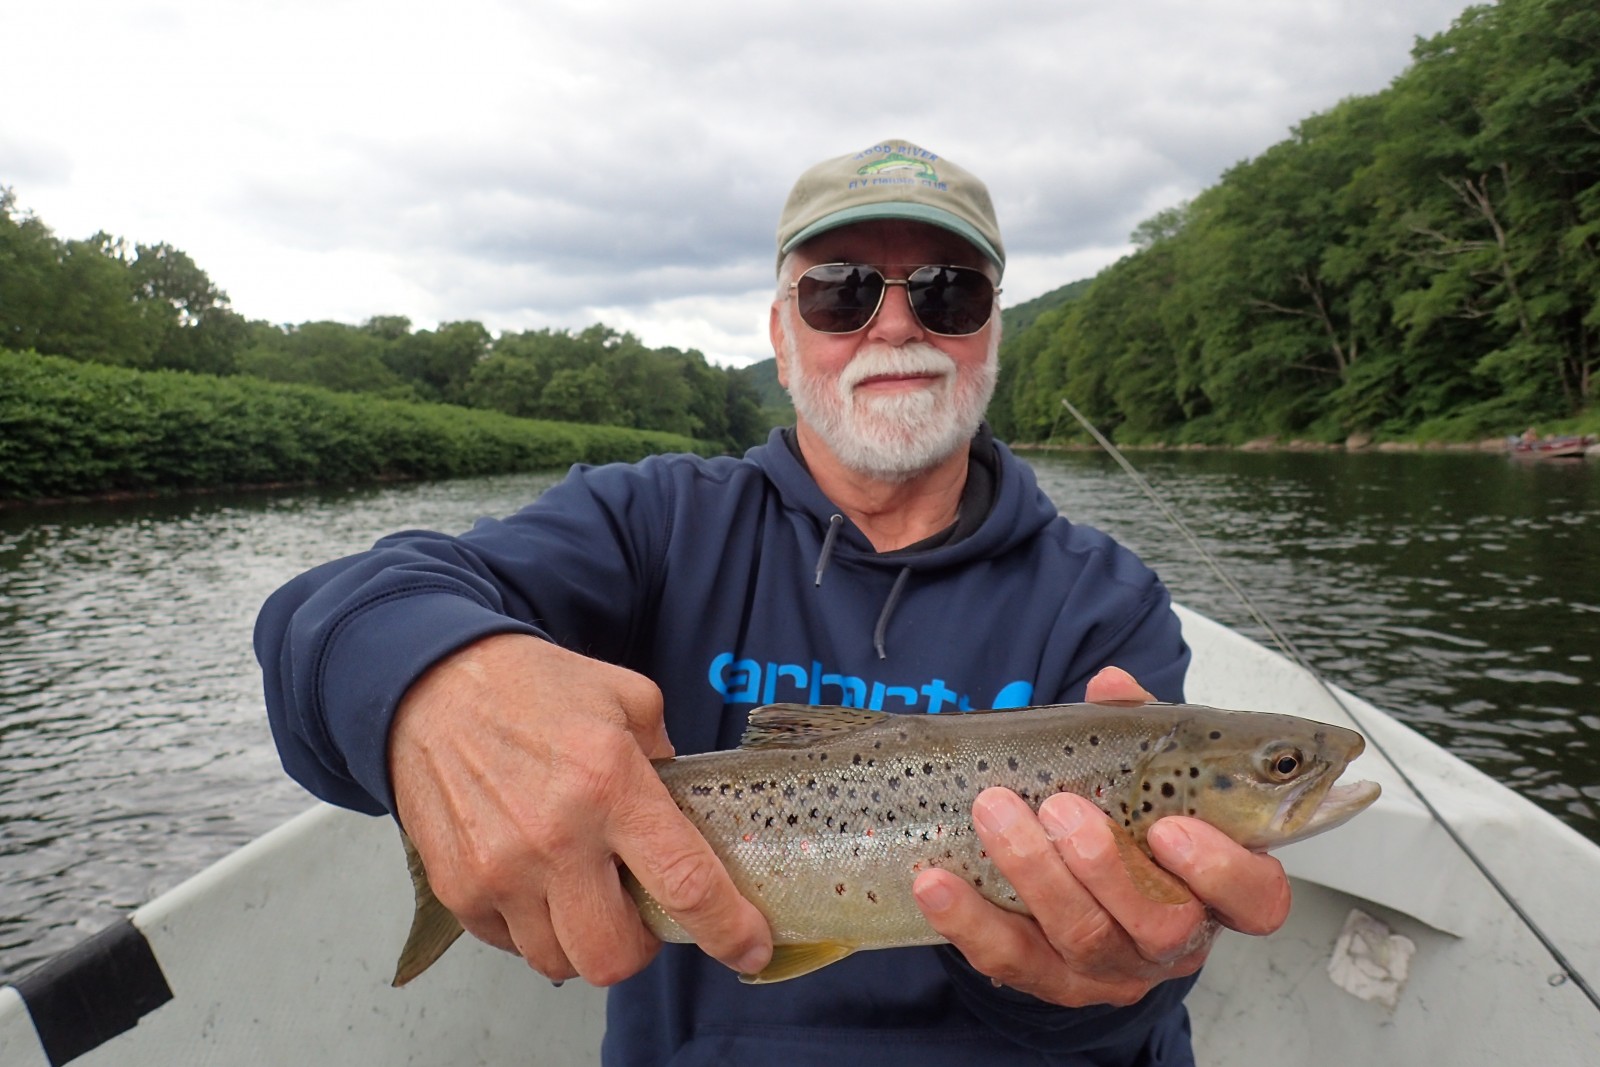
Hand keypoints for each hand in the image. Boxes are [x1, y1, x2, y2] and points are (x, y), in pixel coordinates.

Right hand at [389, 633, 772, 984]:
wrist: (432, 685)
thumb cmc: (531, 687)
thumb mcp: (628, 698)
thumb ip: (670, 761)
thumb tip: (690, 816)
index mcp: (610, 784)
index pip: (685, 884)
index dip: (728, 929)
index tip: (749, 946)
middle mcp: (555, 837)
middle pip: (614, 956)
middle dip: (641, 946)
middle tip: (641, 910)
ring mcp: (500, 870)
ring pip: (560, 961)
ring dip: (585, 941)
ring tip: (586, 893)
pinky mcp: (459, 889)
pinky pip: (512, 945)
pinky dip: (536, 928)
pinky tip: (540, 882)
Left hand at [911, 666, 1291, 1005]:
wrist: (1072, 877)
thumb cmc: (1125, 817)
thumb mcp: (1141, 770)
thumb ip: (1135, 728)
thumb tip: (1110, 685)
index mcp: (1217, 886)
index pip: (1254, 898)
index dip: (1221, 871)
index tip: (1170, 828)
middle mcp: (1174, 936)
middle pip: (1159, 923)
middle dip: (1106, 865)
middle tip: (1062, 808)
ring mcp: (1111, 965)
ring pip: (1082, 938)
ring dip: (1034, 872)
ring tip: (994, 814)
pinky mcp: (1048, 980)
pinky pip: (1010, 959)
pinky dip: (969, 920)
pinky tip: (936, 880)